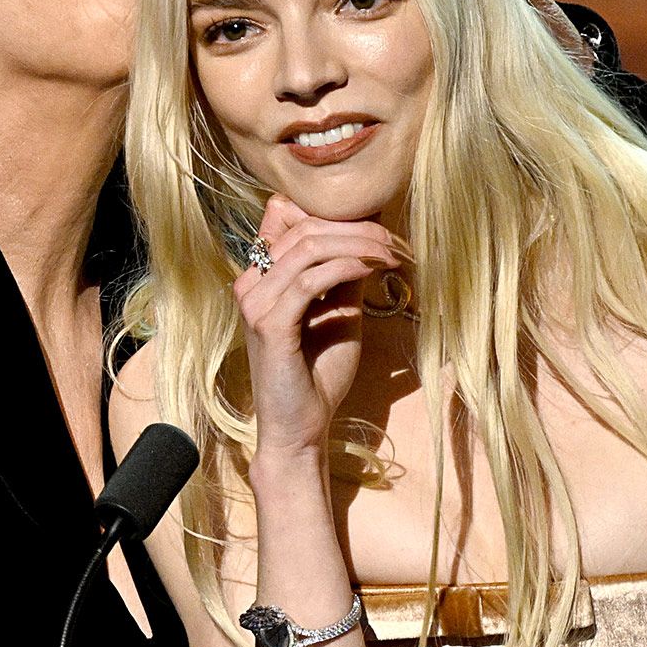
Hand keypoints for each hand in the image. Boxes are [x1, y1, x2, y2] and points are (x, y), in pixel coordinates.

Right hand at [235, 195, 401, 458]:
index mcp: (262, 278)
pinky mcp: (269, 325)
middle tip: (395, 241)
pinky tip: (371, 269)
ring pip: (308, 248)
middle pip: (304, 229)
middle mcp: (251, 284)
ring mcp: (255, 303)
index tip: (383, 229)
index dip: (340, 217)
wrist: (299, 429)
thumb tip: (372, 237)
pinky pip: (309, 280)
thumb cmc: (318, 375)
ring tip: (391, 254)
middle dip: (357, 229)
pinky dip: (345, 267)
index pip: (294, 222)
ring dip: (358, 245)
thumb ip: (346, 276)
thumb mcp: (339, 314)